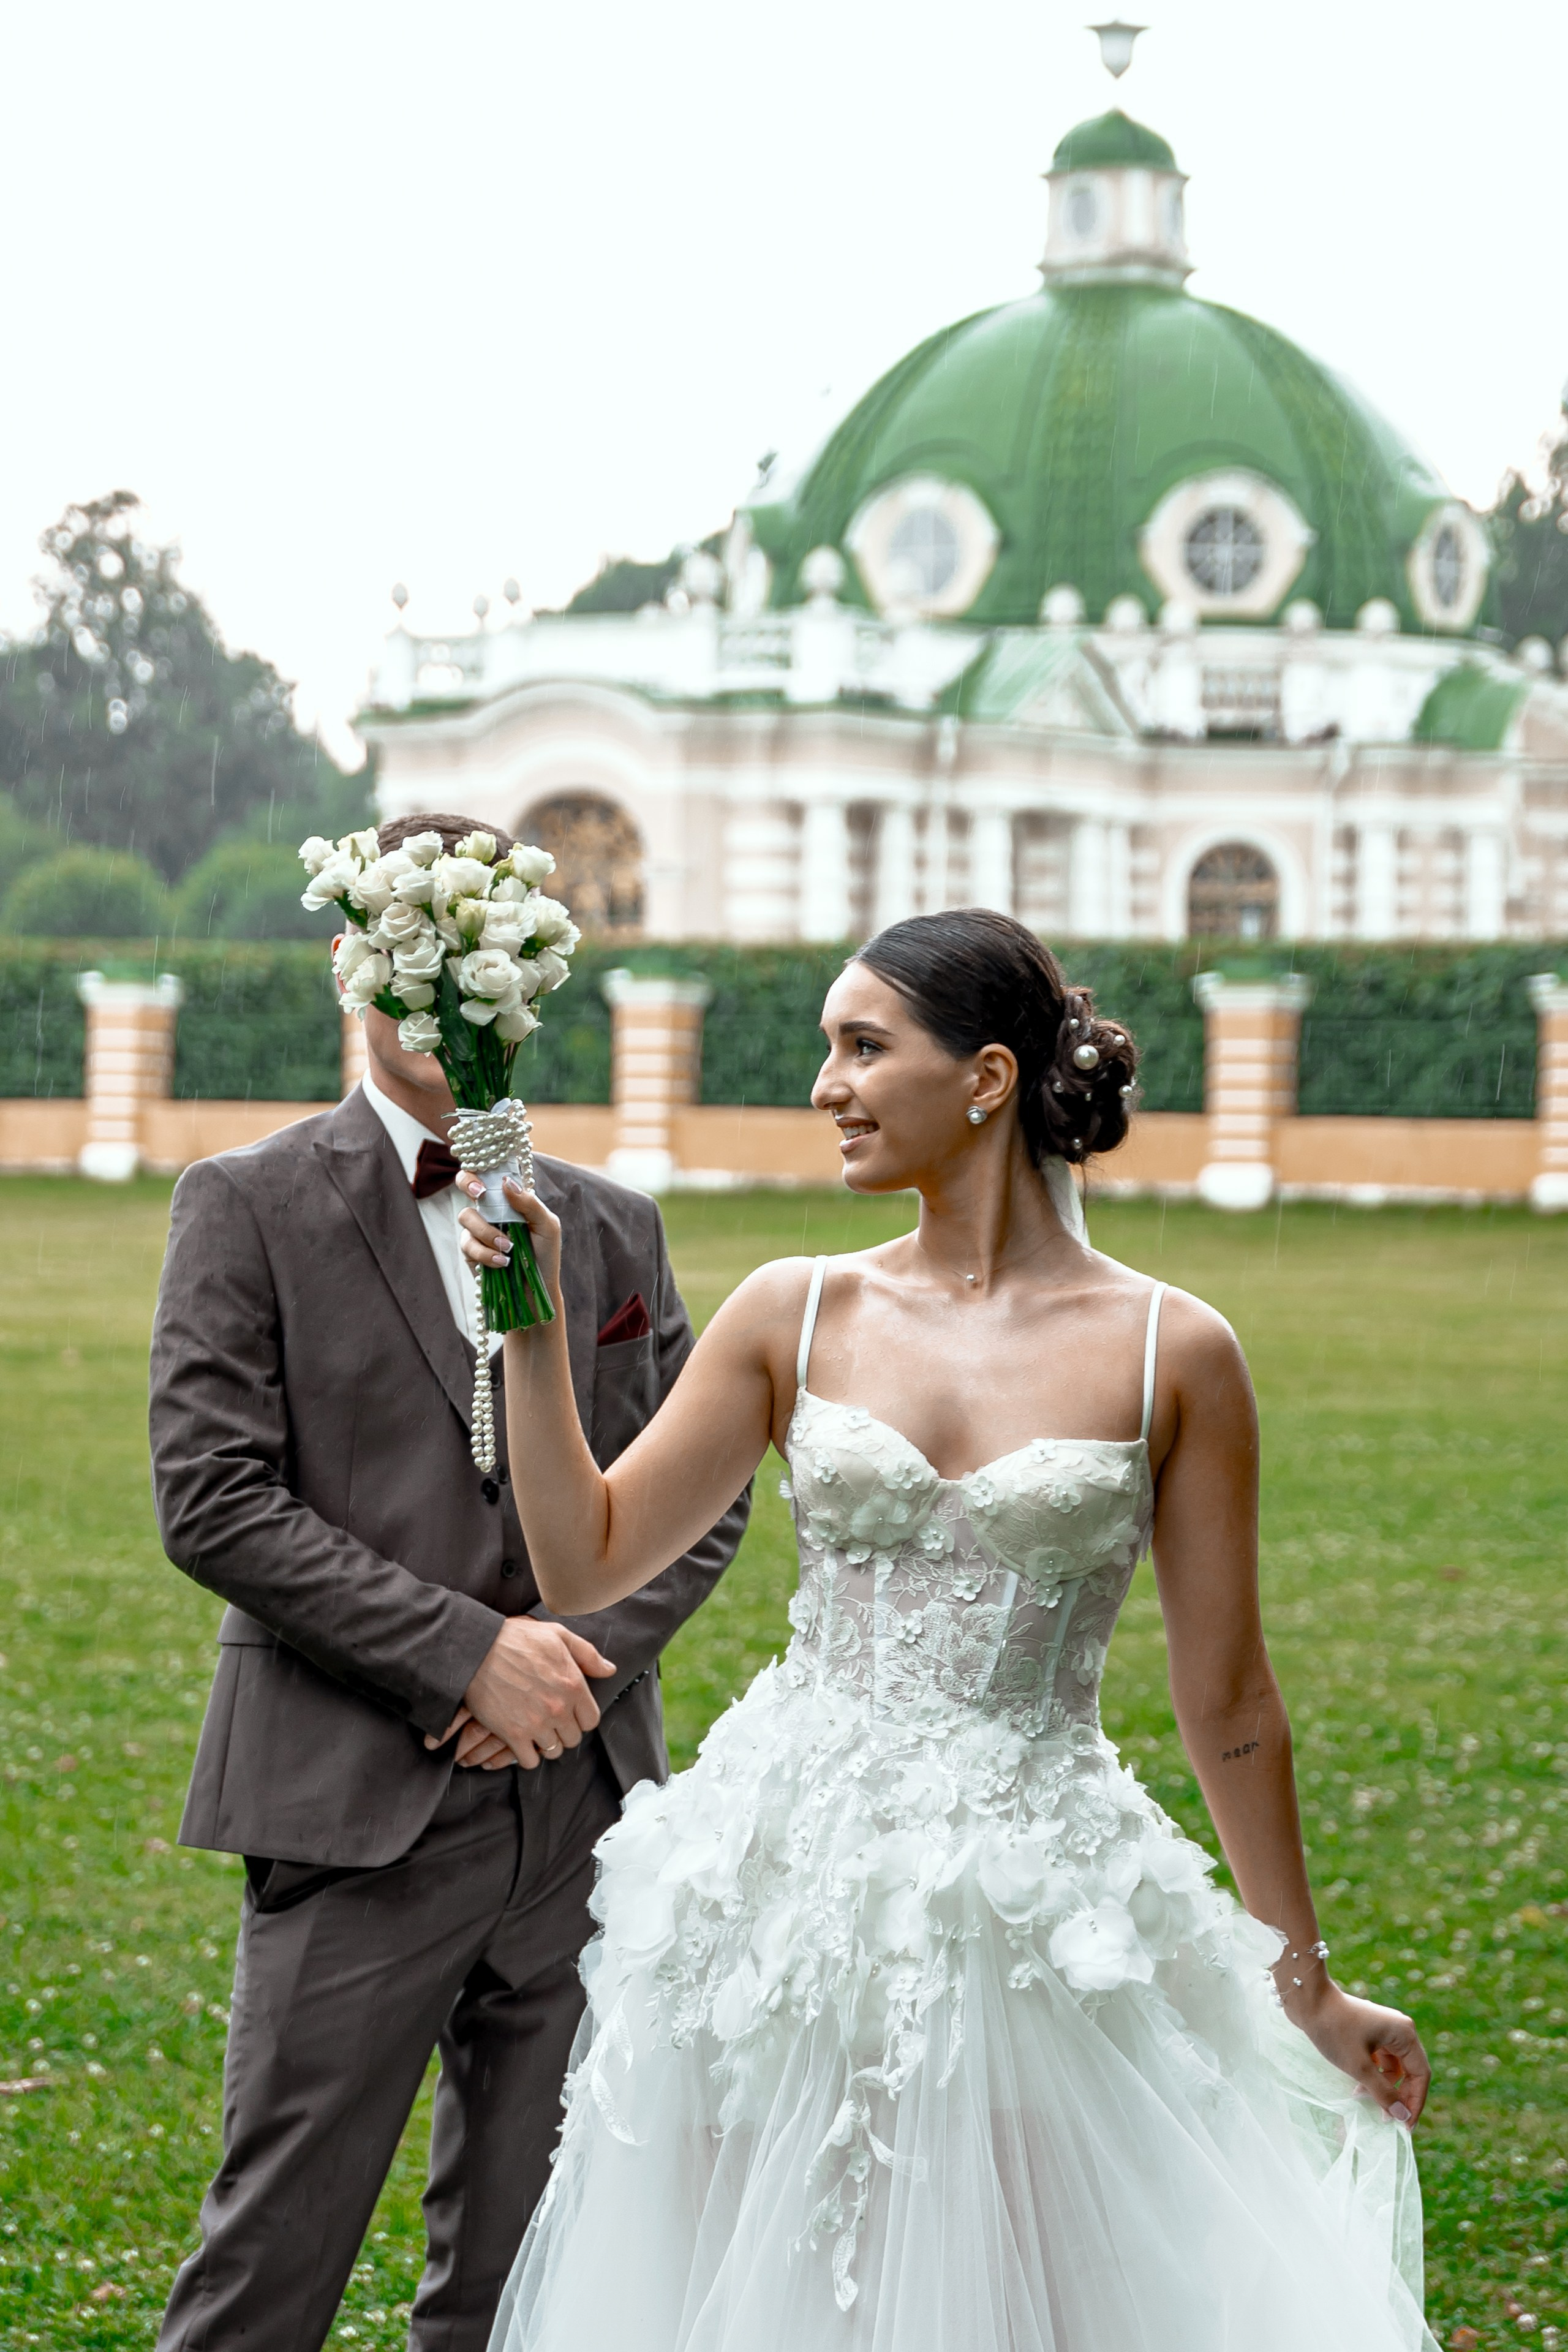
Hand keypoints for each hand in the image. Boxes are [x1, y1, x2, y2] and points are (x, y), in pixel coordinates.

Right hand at [427, 1616, 615, 1769]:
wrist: (476, 1650)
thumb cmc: (516, 1639)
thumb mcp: (557, 1635)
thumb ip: (587, 1655)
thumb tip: (609, 1670)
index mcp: (573, 1684)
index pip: (591, 1719)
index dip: (580, 1718)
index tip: (568, 1713)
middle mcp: (559, 1707)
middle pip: (573, 1738)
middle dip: (564, 1731)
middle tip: (550, 1722)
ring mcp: (536, 1723)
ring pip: (553, 1751)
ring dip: (546, 1744)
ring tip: (535, 1731)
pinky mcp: (513, 1735)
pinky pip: (530, 1760)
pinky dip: (526, 1755)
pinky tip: (520, 1741)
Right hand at [458, 1175, 562, 1308]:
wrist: (537, 1288)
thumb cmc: (545, 1253)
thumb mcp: (547, 1225)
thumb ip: (529, 1203)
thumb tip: (507, 1183)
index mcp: (509, 1198)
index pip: (490, 1173)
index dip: (481, 1167)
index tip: (485, 1179)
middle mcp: (490, 1209)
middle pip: (465, 1183)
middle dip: (468, 1183)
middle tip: (479, 1194)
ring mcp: (478, 1229)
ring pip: (466, 1216)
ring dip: (487, 1232)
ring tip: (508, 1247)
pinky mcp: (471, 1251)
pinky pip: (468, 1244)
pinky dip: (486, 1253)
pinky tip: (502, 1262)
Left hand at [1288, 1981, 1430, 2124]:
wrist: (1307, 2000)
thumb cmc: (1334, 2030)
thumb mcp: (1359, 2067)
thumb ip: (1383, 2093)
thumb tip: (1402, 2116)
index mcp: (1404, 2033)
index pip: (1420, 2075)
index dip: (1415, 2102)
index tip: (1405, 2127)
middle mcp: (1399, 2030)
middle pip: (1409, 2072)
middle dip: (1398, 2096)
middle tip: (1385, 2119)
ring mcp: (1384, 2030)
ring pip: (1393, 2068)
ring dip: (1383, 2086)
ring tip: (1363, 2101)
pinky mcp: (1369, 2032)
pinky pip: (1380, 2060)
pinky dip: (1373, 2075)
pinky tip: (1358, 2088)